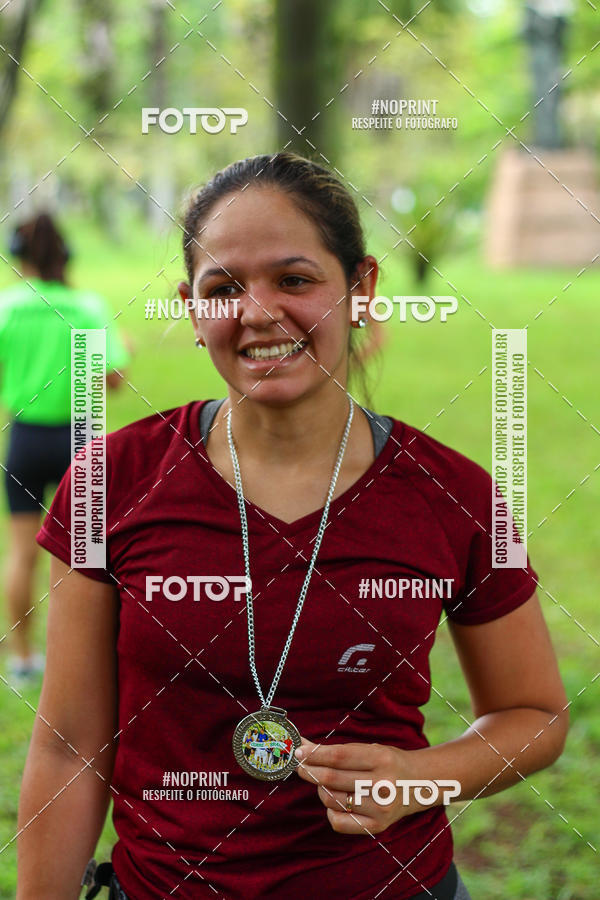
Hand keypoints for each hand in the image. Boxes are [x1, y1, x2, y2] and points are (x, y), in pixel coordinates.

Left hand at [295, 738, 417, 834]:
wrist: (420, 784)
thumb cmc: (390, 762)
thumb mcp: (370, 749)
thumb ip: (338, 749)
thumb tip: (304, 745)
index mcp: (381, 758)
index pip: (339, 756)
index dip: (315, 754)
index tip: (299, 752)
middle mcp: (382, 784)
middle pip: (333, 779)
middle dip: (310, 771)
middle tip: (300, 766)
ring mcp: (380, 808)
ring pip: (332, 799)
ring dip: (320, 789)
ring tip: (323, 782)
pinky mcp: (377, 826)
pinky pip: (339, 822)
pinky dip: (330, 810)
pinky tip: (334, 801)